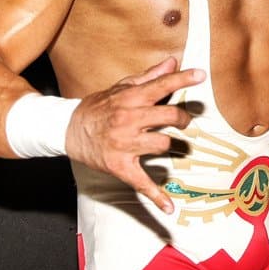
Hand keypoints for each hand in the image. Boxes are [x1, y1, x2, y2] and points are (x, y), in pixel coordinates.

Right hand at [65, 57, 203, 213]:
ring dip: (169, 144)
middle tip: (185, 120)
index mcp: (130, 99)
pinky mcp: (120, 166)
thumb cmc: (99, 106)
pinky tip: (169, 207)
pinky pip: (142, 182)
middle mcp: (129, 120)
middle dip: (183, 117)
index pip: (161, 86)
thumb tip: (173, 62)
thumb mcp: (121, 88)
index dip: (183, 80)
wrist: (67, 129)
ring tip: (166, 141)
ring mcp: (125, 144)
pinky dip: (156, 197)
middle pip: (169, 116)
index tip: (201, 75)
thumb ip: (150, 77)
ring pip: (163, 144)